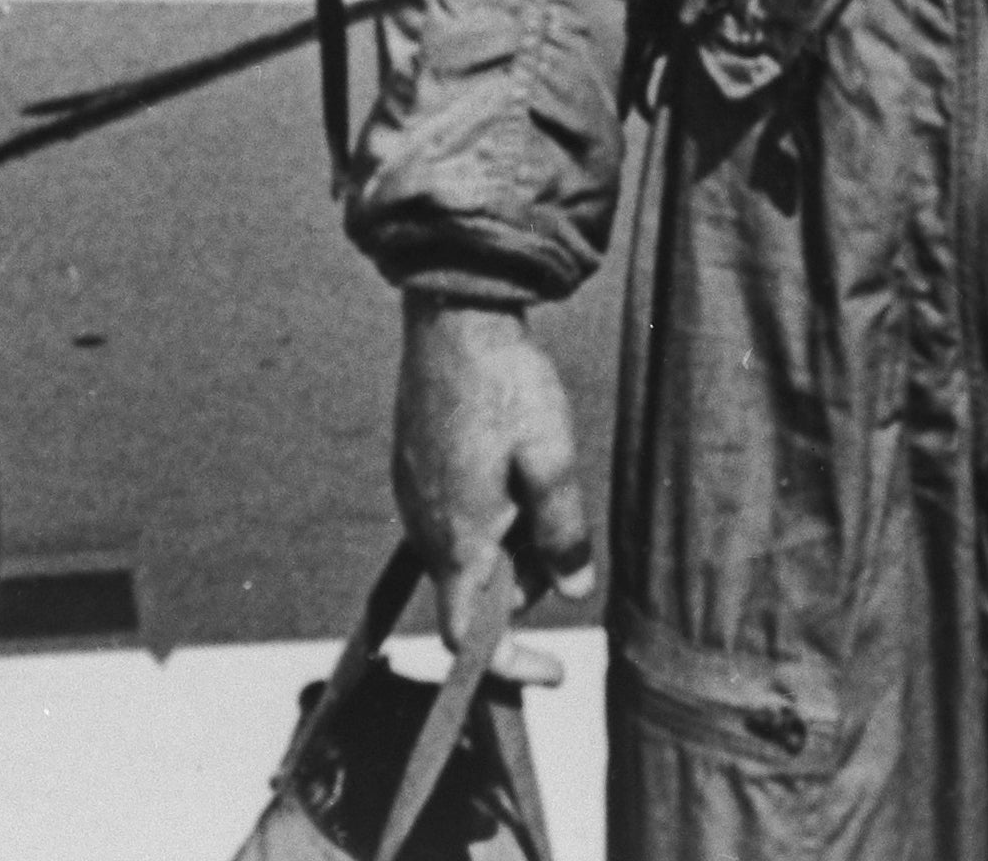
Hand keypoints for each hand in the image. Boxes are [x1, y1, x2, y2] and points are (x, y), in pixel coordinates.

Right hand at [392, 299, 594, 647]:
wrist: (453, 318)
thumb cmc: (506, 386)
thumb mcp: (551, 459)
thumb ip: (562, 533)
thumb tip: (573, 592)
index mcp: (458, 539)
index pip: (468, 640)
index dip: (511, 666)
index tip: (556, 669)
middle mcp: (426, 529)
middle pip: (478, 593)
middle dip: (525, 579)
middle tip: (562, 523)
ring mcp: (414, 499)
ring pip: (469, 553)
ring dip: (510, 541)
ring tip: (537, 471)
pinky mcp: (414, 471)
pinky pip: (454, 518)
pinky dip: (490, 513)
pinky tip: (511, 457)